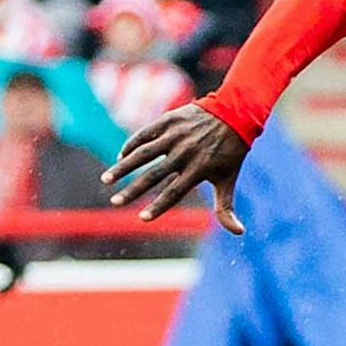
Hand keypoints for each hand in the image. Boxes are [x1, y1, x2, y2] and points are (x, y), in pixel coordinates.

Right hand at [103, 102, 247, 232]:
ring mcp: (176, 136)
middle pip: (154, 175)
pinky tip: (121, 157)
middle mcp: (185, 153)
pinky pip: (144, 134)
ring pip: (143, 153)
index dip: (159, 206)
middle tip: (114, 202)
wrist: (235, 113)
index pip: (175, 192)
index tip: (142, 218)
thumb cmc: (230, 152)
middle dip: (132, 190)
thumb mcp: (229, 179)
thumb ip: (226, 207)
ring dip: (123, 167)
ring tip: (106, 179)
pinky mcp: (169, 120)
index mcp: (199, 169)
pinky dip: (131, 145)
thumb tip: (239, 232)